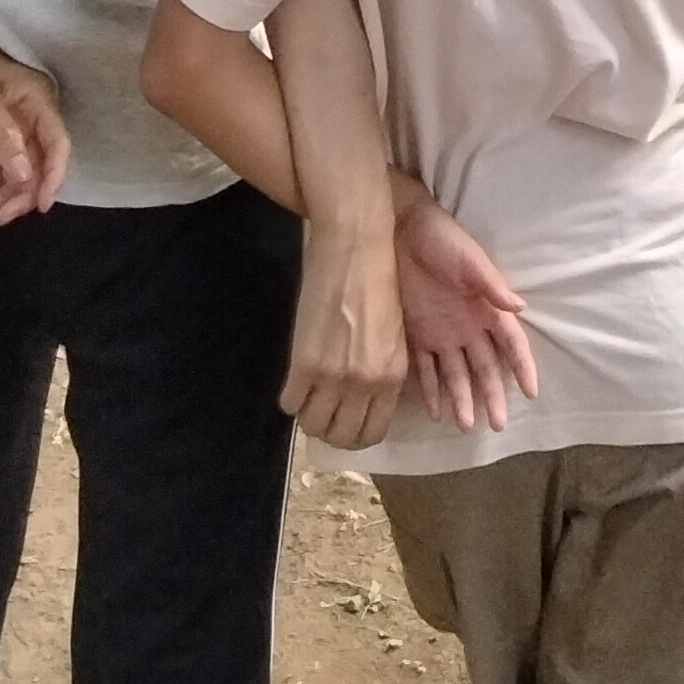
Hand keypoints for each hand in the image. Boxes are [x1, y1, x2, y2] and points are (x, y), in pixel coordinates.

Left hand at [0, 18, 70, 221]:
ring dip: (8, 197)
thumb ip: (4, 136)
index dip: (54, 175)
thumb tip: (26, 175)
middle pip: (39, 164)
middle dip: (25, 193)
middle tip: (3, 217)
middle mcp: (29, 120)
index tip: (41, 205)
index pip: (56, 143)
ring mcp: (8, 133)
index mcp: (38, 101)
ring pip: (20, 174)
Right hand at [285, 214, 407, 448]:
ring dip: (308, 418)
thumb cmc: (379, 280)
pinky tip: (295, 381)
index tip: (345, 422)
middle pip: (342, 437)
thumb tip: (365, 397)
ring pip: (313, 427)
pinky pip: (290, 405)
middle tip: (322, 414)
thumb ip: (382, 370)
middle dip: (330, 432)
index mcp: (393, 376)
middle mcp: (367, 383)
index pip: (372, 433)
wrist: (356, 246)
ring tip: (308, 398)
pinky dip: (291, 398)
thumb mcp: (392, 333)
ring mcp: (335, 376)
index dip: (355, 434)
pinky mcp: (305, 362)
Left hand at [393, 184, 538, 433]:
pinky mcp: (417, 335)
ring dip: (462, 399)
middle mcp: (469, 326)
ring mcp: (443, 333)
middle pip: (486, 366)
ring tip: (465, 425)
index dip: (522, 366)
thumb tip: (520, 309)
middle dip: (493, 394)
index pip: (511, 343)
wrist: (399, 230)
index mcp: (487, 307)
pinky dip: (432, 390)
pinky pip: (426, 368)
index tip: (532, 392)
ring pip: (457, 374)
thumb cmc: (441, 240)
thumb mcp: (469, 259)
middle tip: (497, 424)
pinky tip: (436, 412)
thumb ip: (491, 285)